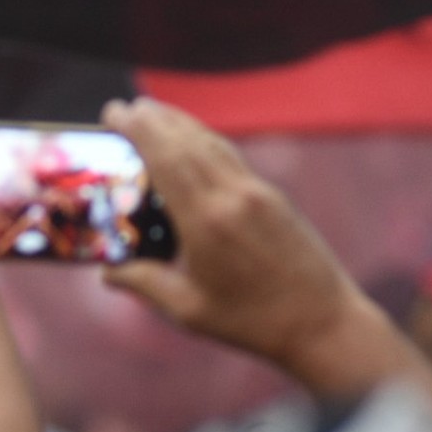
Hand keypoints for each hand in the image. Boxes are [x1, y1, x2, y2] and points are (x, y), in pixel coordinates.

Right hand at [101, 97, 385, 391]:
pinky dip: (206, 140)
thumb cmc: (253, 322)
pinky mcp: (274, 198)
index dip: (139, 131)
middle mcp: (233, 197)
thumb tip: (107, 272)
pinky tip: (193, 141)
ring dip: (180, 123)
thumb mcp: (188, 309)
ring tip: (153, 113)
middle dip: (153, 120)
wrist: (323, 324)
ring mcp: (258, 193)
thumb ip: (144, 284)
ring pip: (213, 143)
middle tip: (124, 107)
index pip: (167, 159)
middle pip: (188, 142)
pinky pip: (232, 157)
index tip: (115, 113)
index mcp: (207, 222)